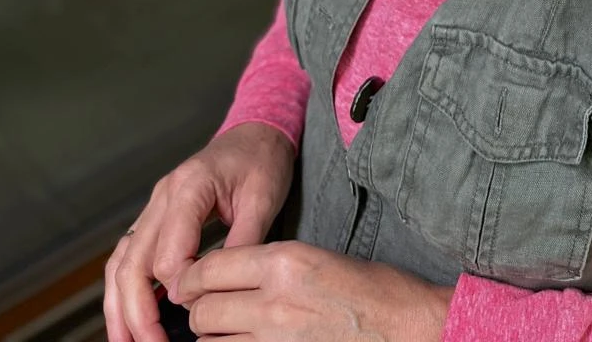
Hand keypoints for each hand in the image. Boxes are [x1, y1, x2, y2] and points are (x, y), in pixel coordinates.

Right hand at [103, 123, 296, 341]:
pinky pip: (129, 255)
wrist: (257, 130)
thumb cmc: (262, 160)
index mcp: (189, 186)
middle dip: (137, 314)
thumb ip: (241, 241)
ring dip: (120, 307)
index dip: (181, 291)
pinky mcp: (156, 215)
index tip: (199, 311)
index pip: (169, 255)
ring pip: (121, 262)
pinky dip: (123, 288)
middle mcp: (163, 196)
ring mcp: (154, 205)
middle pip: (133, 264)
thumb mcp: (264, 198)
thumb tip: (218, 288)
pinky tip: (128, 316)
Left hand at [169, 242, 454, 341]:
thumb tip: (225, 278)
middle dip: (198, 311)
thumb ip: (267, 266)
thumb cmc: (370, 289)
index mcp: (284, 262)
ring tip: (229, 329)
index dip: (191, 278)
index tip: (187, 283)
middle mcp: (274, 302)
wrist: (404, 326)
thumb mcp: (315, 258)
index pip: (210, 270)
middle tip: (207, 309)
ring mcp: (274, 340)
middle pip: (202, 312)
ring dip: (213, 337)